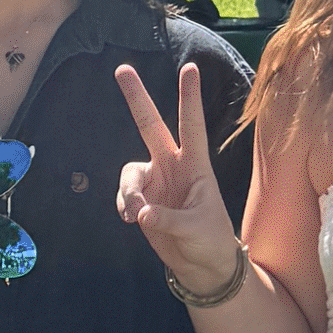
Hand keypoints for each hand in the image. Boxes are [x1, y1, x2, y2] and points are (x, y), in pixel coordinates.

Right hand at [107, 61, 240, 291]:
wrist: (201, 265)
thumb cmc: (210, 241)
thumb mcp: (197, 230)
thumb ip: (169, 219)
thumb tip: (141, 213)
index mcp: (196, 165)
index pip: (192, 125)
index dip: (189, 97)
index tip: (189, 67)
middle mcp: (173, 166)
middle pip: (150, 125)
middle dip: (136, 98)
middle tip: (122, 69)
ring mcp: (155, 180)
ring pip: (129, 172)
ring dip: (128, 192)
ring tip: (137, 215)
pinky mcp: (142, 199)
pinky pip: (125, 195)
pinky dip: (124, 205)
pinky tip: (132, 219)